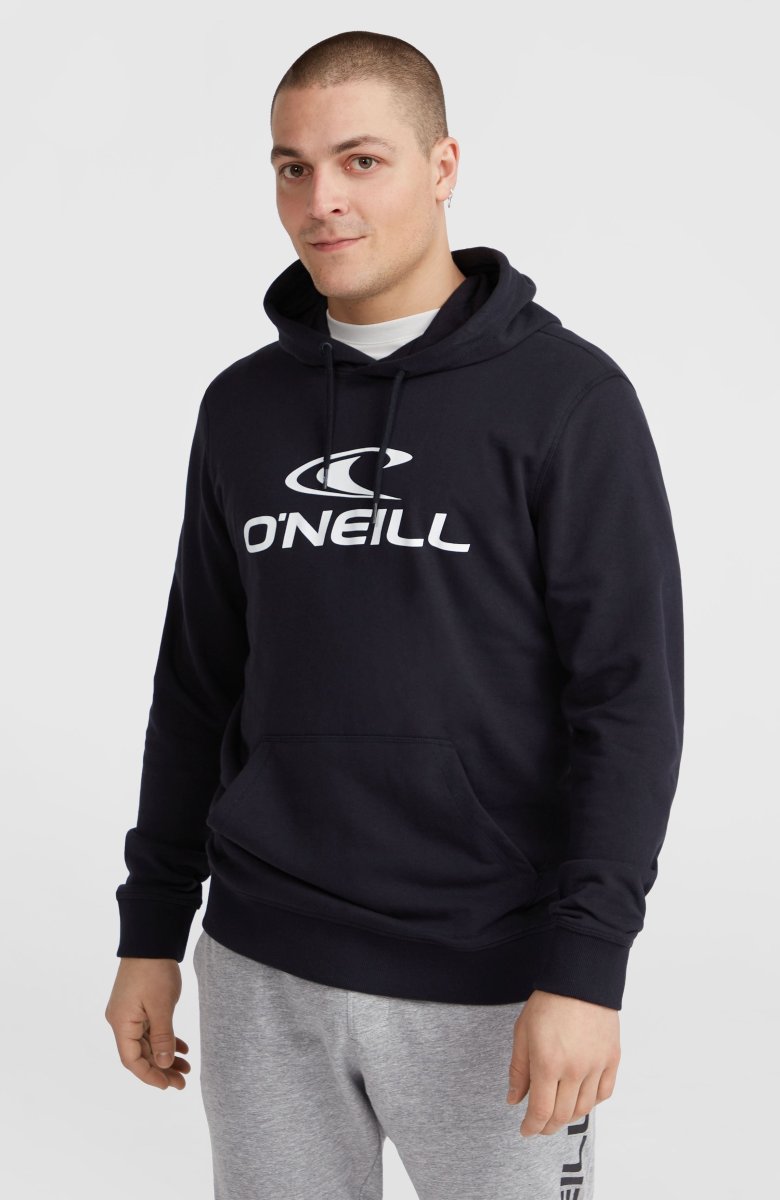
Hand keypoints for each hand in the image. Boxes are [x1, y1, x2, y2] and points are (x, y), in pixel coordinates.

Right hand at [105, 958, 191, 1090]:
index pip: (132, 1060)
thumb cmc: (154, 971)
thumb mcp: (161, 1006)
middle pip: (141, 1054)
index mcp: (122, 1023)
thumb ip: (162, 1037)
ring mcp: (130, 1013)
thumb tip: (162, 1064)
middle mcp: (122, 1021)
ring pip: (148, 1043)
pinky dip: (166, 1040)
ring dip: (165, 1056)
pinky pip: (152, 1030)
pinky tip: (182, 1048)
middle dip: (161, 1069)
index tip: (168, 1086)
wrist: (151, 940)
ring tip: (187, 1068)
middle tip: (183, 1082)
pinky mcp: (140, 1005)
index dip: (149, 1075)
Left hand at [506, 989, 619, 1135]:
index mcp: (547, 1063)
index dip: (532, 1126)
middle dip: (548, 1126)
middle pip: (562, 1114)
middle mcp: (574, 1069)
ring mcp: (596, 1065)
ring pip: (584, 1108)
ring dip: (568, 1117)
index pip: (540, 1110)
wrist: (579, 979)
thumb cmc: (547, 1003)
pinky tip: (581, 1099)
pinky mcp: (612, 1058)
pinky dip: (592, 1102)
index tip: (526, 1130)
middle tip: (539, 1125)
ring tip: (557, 1113)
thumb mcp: (522, 1033)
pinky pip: (604, 1093)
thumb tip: (514, 1100)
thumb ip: (518, 1070)